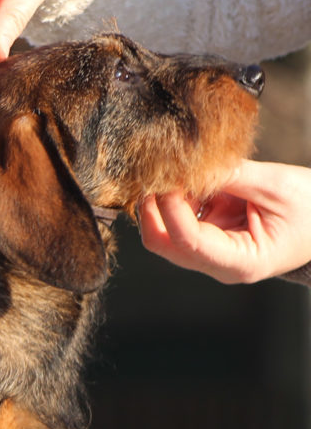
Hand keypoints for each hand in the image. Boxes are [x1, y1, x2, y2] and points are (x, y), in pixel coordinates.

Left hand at [139, 160, 310, 283]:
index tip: (164, 179)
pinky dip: (175, 198)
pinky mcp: (205, 238)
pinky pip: (177, 220)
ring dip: (163, 200)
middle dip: (154, 207)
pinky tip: (184, 177)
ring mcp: (208, 254)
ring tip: (176, 169)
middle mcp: (217, 265)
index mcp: (240, 263)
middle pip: (163, 243)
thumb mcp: (275, 185)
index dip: (170, 208)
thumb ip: (230, 176)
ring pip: (164, 231)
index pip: (188, 241)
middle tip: (157, 171)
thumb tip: (187, 163)